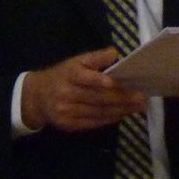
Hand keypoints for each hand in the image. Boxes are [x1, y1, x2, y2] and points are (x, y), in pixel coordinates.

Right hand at [21, 48, 141, 132]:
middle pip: (98, 97)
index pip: (86, 78)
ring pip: (98, 112)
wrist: (37, 97)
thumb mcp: (76, 61)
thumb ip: (96, 57)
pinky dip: (109, 119)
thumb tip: (114, 53)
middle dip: (122, 98)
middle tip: (141, 97)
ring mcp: (66, 111)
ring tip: (137, 107)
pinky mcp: (68, 124)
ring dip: (120, 110)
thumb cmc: (63, 75)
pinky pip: (93, 122)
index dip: (100, 80)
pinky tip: (122, 114)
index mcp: (70, 75)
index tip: (115, 82)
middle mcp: (67, 94)